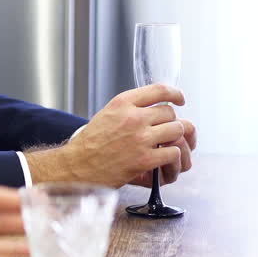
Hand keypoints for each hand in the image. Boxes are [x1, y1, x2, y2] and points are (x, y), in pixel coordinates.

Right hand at [27, 84, 195, 188]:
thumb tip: (153, 107)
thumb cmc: (90, 143)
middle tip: (167, 132)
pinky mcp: (145, 159)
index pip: (159, 90)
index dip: (175, 94)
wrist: (77, 166)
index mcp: (123, 103)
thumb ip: (129, 108)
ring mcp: (140, 138)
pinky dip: (173, 157)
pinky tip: (164, 161)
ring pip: (177, 130)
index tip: (180, 100)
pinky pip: (173, 152)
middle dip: (172, 122)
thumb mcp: (107, 114)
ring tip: (167, 146)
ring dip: (175, 139)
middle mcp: (133, 117)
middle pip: (170, 112)